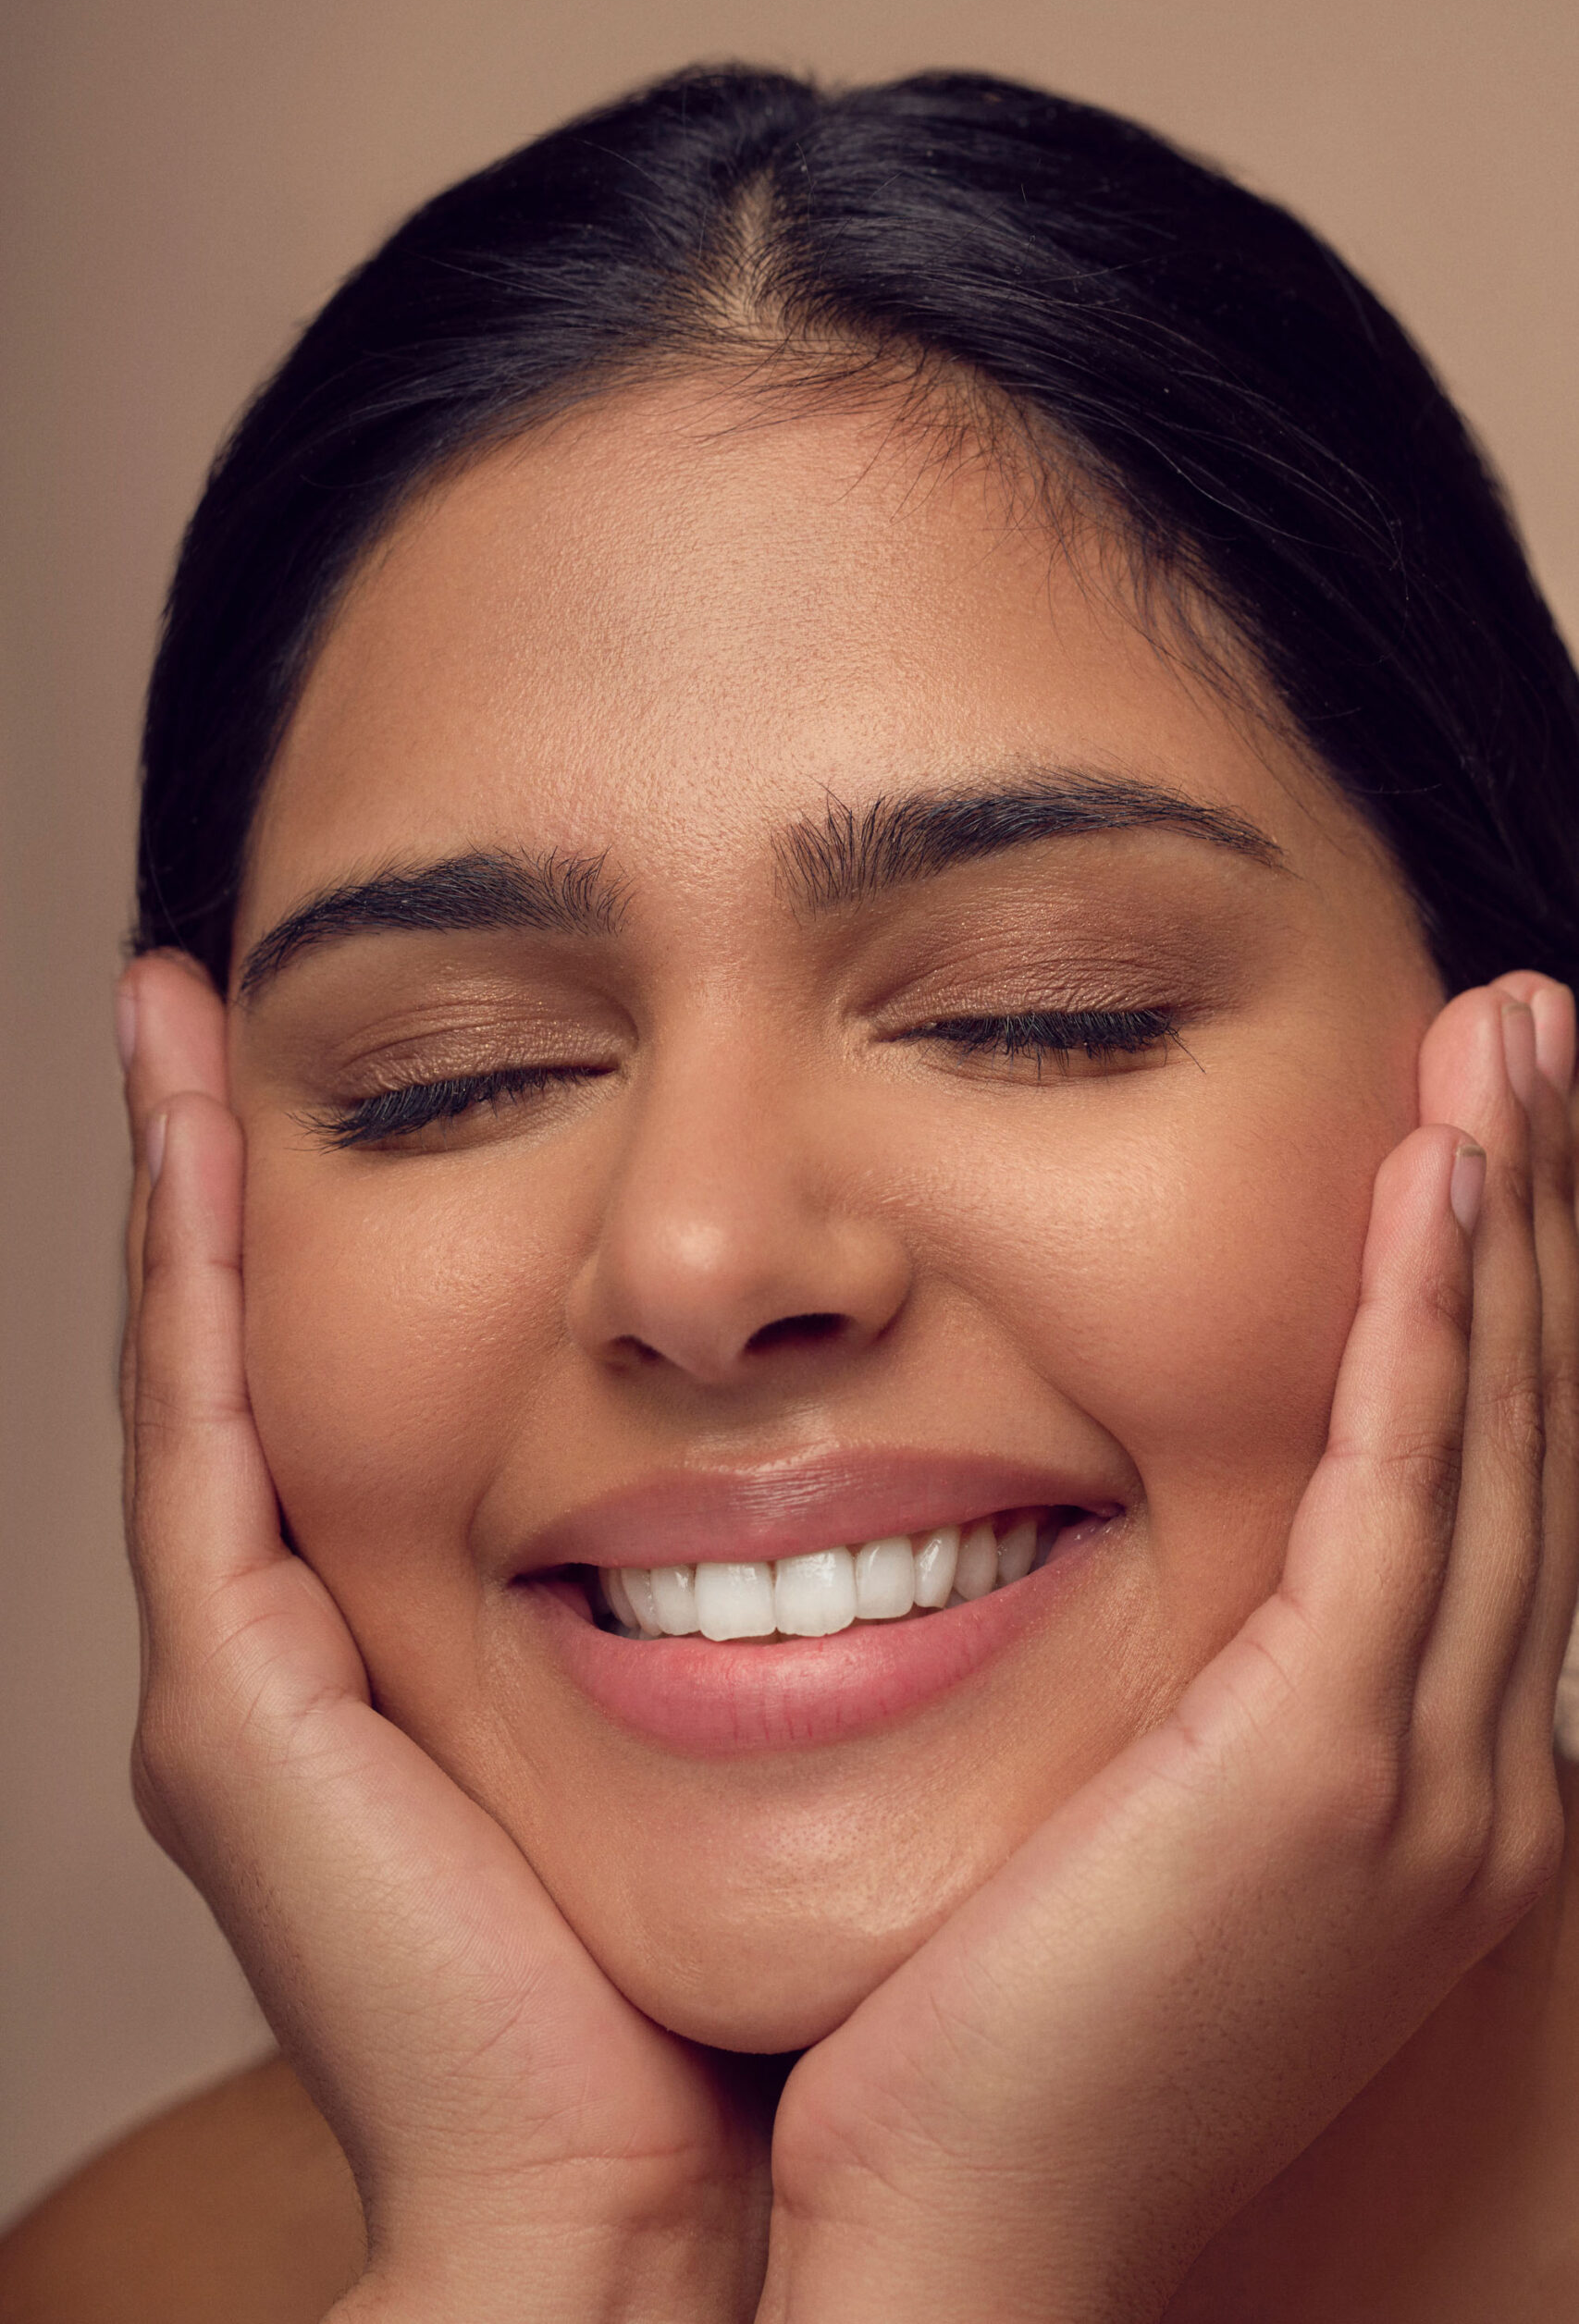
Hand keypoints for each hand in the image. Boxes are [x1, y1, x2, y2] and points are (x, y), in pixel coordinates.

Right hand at [119, 952, 769, 2323]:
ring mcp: (246, 1658)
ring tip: (175, 1003)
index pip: (394, 1374)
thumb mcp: (770, 1730)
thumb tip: (937, 1479)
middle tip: (234, 996)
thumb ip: (791, 1605)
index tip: (421, 1057)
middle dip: (246, 1172)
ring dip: (187, 1173)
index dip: (382, 1220)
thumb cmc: (731, 1986)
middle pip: (271, 1345)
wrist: (643, 2207)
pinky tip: (191, 1104)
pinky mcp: (232, 1687)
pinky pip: (195, 1420)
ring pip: (205, 1355)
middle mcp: (306, 1633)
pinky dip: (184, 1256)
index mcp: (422, 1642)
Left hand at [759, 976, 1578, 2323]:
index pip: (1485, 1488)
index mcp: (1423, 1789)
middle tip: (1529, 1034)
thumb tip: (1176, 1580)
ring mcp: (1425, 1773)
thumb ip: (1201, 1701)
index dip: (1497, 1304)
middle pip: (1527, 1429)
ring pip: (1493, 1427)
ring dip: (1504, 1218)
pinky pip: (1404, 1481)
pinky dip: (1429, 1317)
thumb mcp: (1148, 1839)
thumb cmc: (1015, 2043)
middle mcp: (1469, 1773)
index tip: (1479, 1146)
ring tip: (1507, 1042)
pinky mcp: (1329, 1762)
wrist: (972, 2253)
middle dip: (1537, 1218)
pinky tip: (1432, 1172)